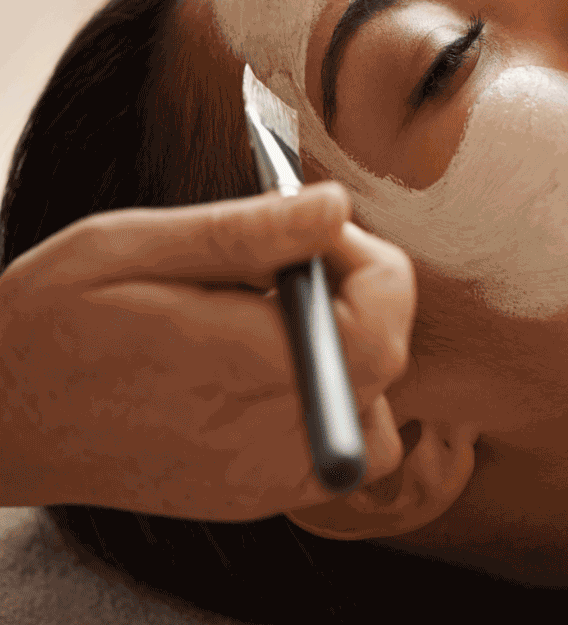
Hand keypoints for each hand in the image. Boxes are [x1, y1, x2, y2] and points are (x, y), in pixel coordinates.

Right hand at [0, 182, 414, 521]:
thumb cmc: (50, 323)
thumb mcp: (132, 248)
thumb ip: (245, 231)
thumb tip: (334, 205)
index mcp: (238, 367)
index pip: (377, 327)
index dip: (367, 264)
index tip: (315, 233)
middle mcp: (264, 437)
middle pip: (384, 363)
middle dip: (359, 296)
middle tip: (289, 265)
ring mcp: (264, 479)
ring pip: (375, 414)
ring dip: (351, 355)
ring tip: (276, 320)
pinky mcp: (256, 497)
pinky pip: (338, 453)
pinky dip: (331, 404)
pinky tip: (271, 369)